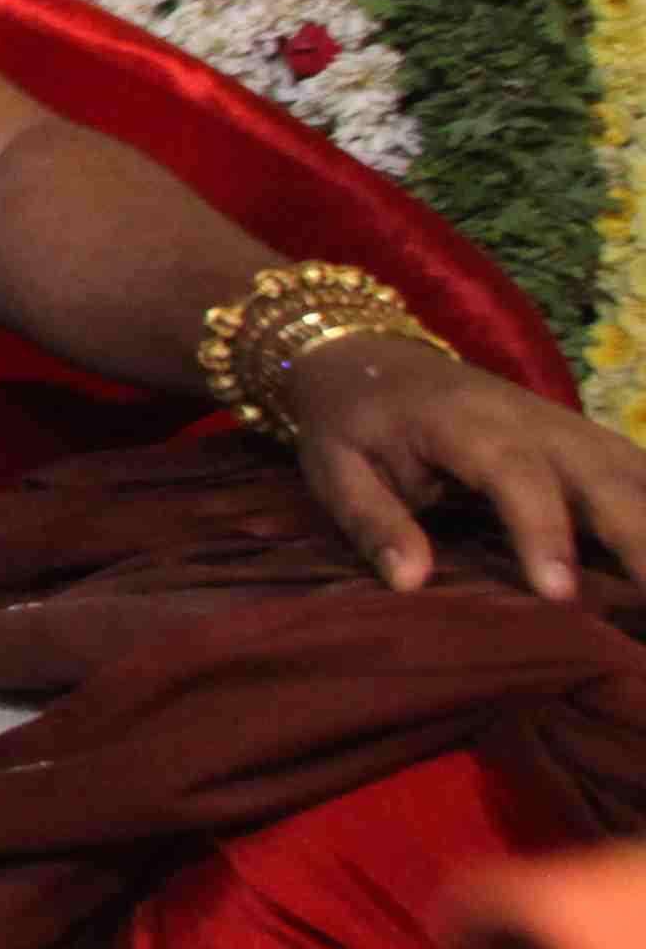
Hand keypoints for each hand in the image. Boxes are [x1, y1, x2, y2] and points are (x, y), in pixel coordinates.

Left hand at [280, 336, 645, 597]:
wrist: (366, 353)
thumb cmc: (348, 419)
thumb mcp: (333, 468)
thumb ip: (372, 521)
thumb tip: (411, 582)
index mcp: (468, 423)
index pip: (517, 477)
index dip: (543, 534)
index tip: (559, 595)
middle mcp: (535, 420)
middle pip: (605, 476)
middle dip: (640, 539)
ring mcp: (569, 426)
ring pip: (638, 473)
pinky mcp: (584, 439)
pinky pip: (640, 470)